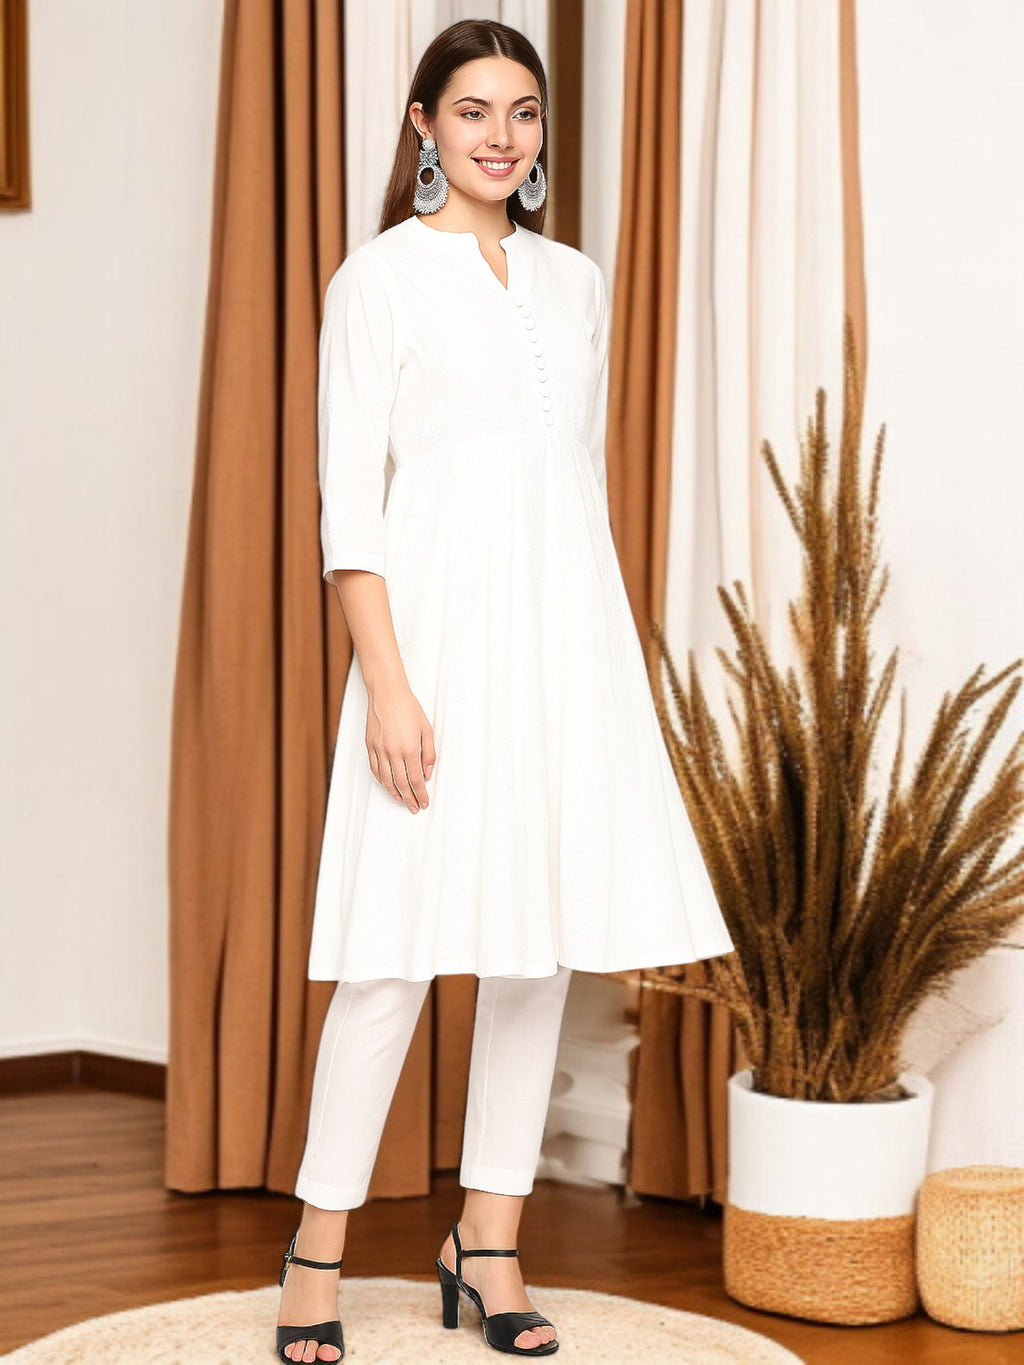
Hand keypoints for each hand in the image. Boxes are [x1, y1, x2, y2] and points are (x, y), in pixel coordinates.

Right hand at [364, 682, 435, 812]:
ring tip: (402, 801)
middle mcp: (393, 752)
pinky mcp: (370, 745)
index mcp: (409, 748)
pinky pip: (375, 769)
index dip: (421, 794)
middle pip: (401, 784)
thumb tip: (428, 773)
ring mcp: (379, 749)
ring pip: (386, 779)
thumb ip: (429, 753)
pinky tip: (387, 785)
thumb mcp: (426, 729)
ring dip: (394, 793)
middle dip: (409, 799)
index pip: (416, 780)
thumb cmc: (408, 708)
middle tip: (414, 808)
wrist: (387, 693)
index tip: (424, 803)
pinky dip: (381, 780)